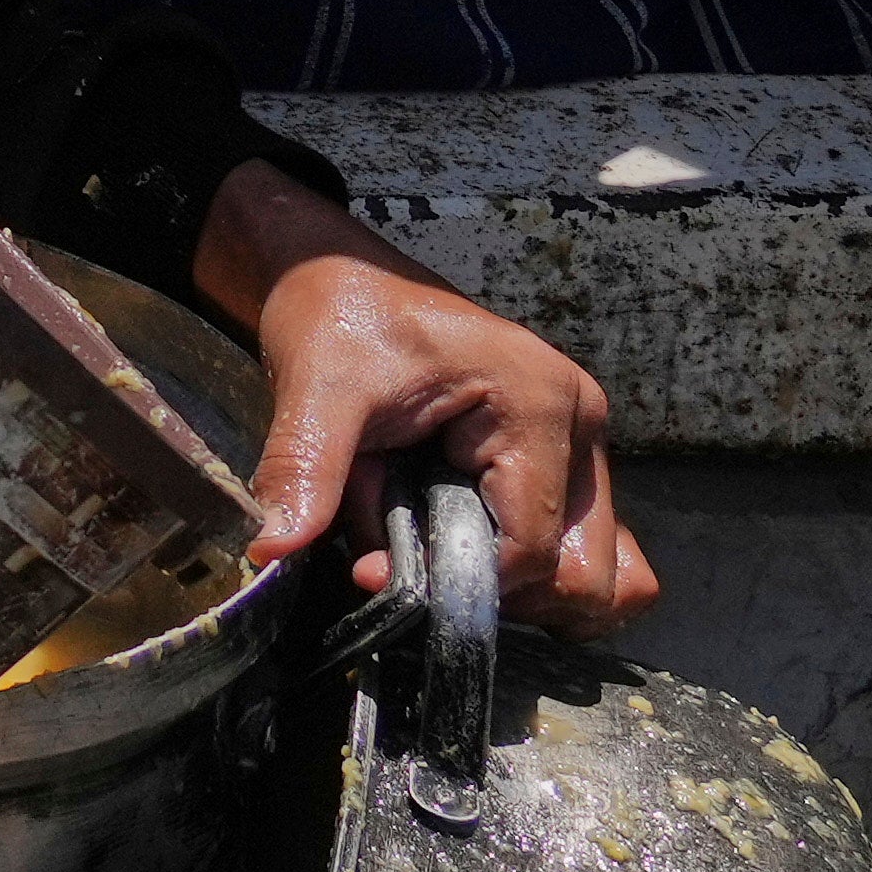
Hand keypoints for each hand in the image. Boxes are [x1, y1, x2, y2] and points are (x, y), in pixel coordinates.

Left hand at [213, 176, 660, 629]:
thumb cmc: (341, 318)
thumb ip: (304, 469)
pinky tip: (473, 554)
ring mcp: (586, 448)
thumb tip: (273, 549)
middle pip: (581, 575)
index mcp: (541, 401)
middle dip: (492, 591)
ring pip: (598, 574)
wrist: (345, 279)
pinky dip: (540, 581)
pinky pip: (590, 554)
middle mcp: (583, 425)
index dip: (452, 583)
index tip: (371, 570)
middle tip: (416, 555)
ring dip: (522, 593)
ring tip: (444, 550)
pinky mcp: (570, 466)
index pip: (531, 552)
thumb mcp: (317, 388)